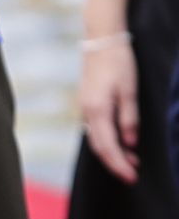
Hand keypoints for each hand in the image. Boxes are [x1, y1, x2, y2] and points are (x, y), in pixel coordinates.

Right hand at [79, 38, 138, 183]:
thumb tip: (130, 143)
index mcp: (98, 111)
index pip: (108, 147)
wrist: (101, 42)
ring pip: (97, 140)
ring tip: (132, 160)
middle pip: (99, 148)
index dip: (119, 164)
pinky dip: (108, 141)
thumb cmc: (119, 63)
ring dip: (113, 153)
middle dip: (116, 163)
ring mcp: (85, 110)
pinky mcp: (88, 105)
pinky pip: (96, 130)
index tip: (132, 177)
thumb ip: (129, 118)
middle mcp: (88, 114)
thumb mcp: (130, 90)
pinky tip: (120, 142)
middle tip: (133, 175)